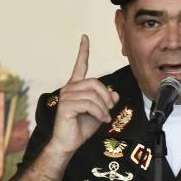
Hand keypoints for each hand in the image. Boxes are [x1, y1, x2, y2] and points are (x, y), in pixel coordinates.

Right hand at [48, 34, 118, 154]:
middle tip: (109, 110)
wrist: (68, 143)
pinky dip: (99, 112)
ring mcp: (66, 96)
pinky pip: (89, 104)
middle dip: (106, 97)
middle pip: (95, 83)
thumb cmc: (82, 127)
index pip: (80, 66)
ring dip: (104, 108)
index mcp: (76, 87)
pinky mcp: (66, 105)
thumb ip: (106, 101)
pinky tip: (100, 120)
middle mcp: (69, 88)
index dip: (83, 51)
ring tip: (104, 118)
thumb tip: (114, 93)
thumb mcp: (99, 112)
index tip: (85, 37)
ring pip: (93, 95)